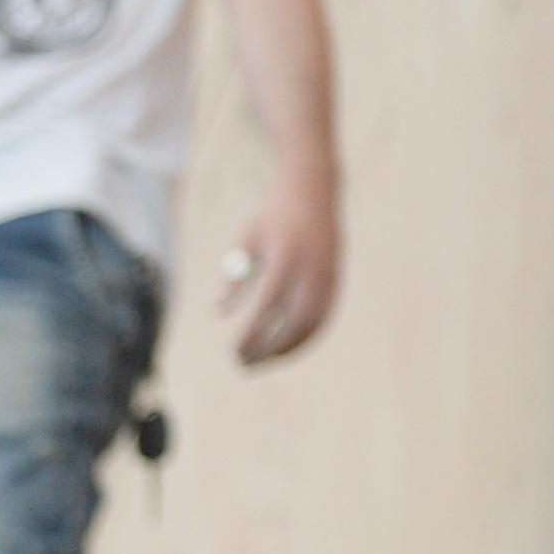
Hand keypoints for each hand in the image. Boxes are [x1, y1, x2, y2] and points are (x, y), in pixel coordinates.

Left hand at [221, 175, 340, 365]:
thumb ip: (233, 276)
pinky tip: (286, 348)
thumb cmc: (271, 216)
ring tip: (263, 361)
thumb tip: (218, 312)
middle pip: (293, 322)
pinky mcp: (336, 277)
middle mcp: (311, 268)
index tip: (234, 351)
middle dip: (268, 349)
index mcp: (286, 258)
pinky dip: (306, 336)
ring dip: (288, 348)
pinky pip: (324, 315)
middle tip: (243, 364)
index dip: (252, 335)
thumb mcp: (245, 240)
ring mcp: (328, 274)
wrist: (312, 189)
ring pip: (312, 323)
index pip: (268, 308)